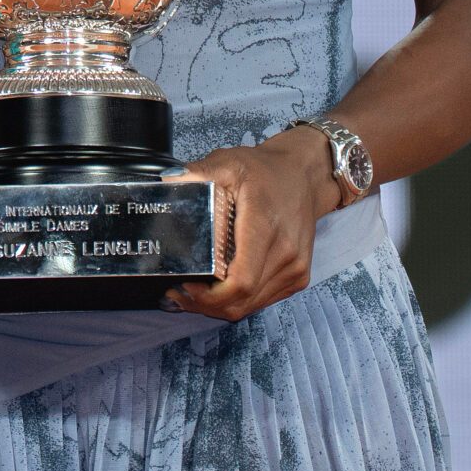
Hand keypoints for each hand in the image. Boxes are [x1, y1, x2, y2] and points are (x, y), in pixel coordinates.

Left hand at [163, 130, 337, 321]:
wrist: (303, 176)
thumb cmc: (263, 171)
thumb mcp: (227, 164)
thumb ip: (197, 174)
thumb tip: (167, 182)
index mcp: (265, 227)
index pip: (241, 281)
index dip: (210, 295)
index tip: (185, 285)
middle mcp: (285, 254)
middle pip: (242, 300)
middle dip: (206, 304)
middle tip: (179, 292)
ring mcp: (295, 269)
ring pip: (251, 306)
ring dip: (220, 306)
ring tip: (193, 292)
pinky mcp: (298, 277)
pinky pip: (263, 300)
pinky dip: (239, 301)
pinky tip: (219, 290)